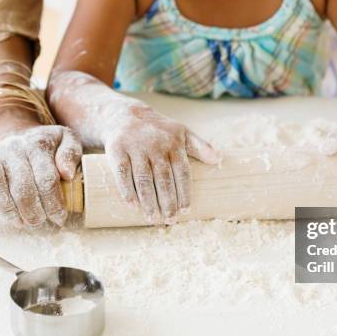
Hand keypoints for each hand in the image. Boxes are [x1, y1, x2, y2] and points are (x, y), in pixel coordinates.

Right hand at [0, 125, 81, 226]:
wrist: (20, 134)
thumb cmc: (48, 144)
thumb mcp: (66, 140)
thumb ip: (71, 153)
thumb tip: (67, 173)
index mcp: (37, 144)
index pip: (46, 178)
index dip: (54, 202)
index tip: (59, 218)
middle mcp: (13, 148)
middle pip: (22, 185)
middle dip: (33, 210)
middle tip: (39, 222)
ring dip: (7, 207)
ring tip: (20, 222)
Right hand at [102, 104, 219, 223]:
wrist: (124, 115)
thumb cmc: (158, 130)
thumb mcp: (182, 132)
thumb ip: (201, 146)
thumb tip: (219, 159)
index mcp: (174, 144)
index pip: (182, 172)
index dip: (184, 192)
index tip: (186, 210)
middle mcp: (156, 146)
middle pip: (163, 178)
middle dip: (167, 201)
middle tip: (170, 220)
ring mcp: (136, 148)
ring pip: (144, 178)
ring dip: (148, 201)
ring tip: (152, 218)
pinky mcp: (117, 149)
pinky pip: (122, 173)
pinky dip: (127, 190)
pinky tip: (132, 205)